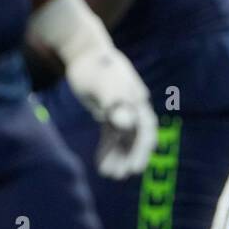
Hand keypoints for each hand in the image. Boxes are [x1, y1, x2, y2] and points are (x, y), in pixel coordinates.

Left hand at [28, 0, 157, 178]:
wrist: (83, 52)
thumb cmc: (94, 66)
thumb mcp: (103, 84)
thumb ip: (115, 102)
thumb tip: (126, 124)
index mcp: (137, 100)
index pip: (145, 130)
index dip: (141, 150)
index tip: (134, 169)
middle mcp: (133, 107)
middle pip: (135, 137)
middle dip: (128, 157)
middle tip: (118, 176)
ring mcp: (121, 110)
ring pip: (123, 139)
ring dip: (117, 156)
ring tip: (108, 174)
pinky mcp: (109, 112)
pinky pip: (111, 135)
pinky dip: (107, 149)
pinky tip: (101, 164)